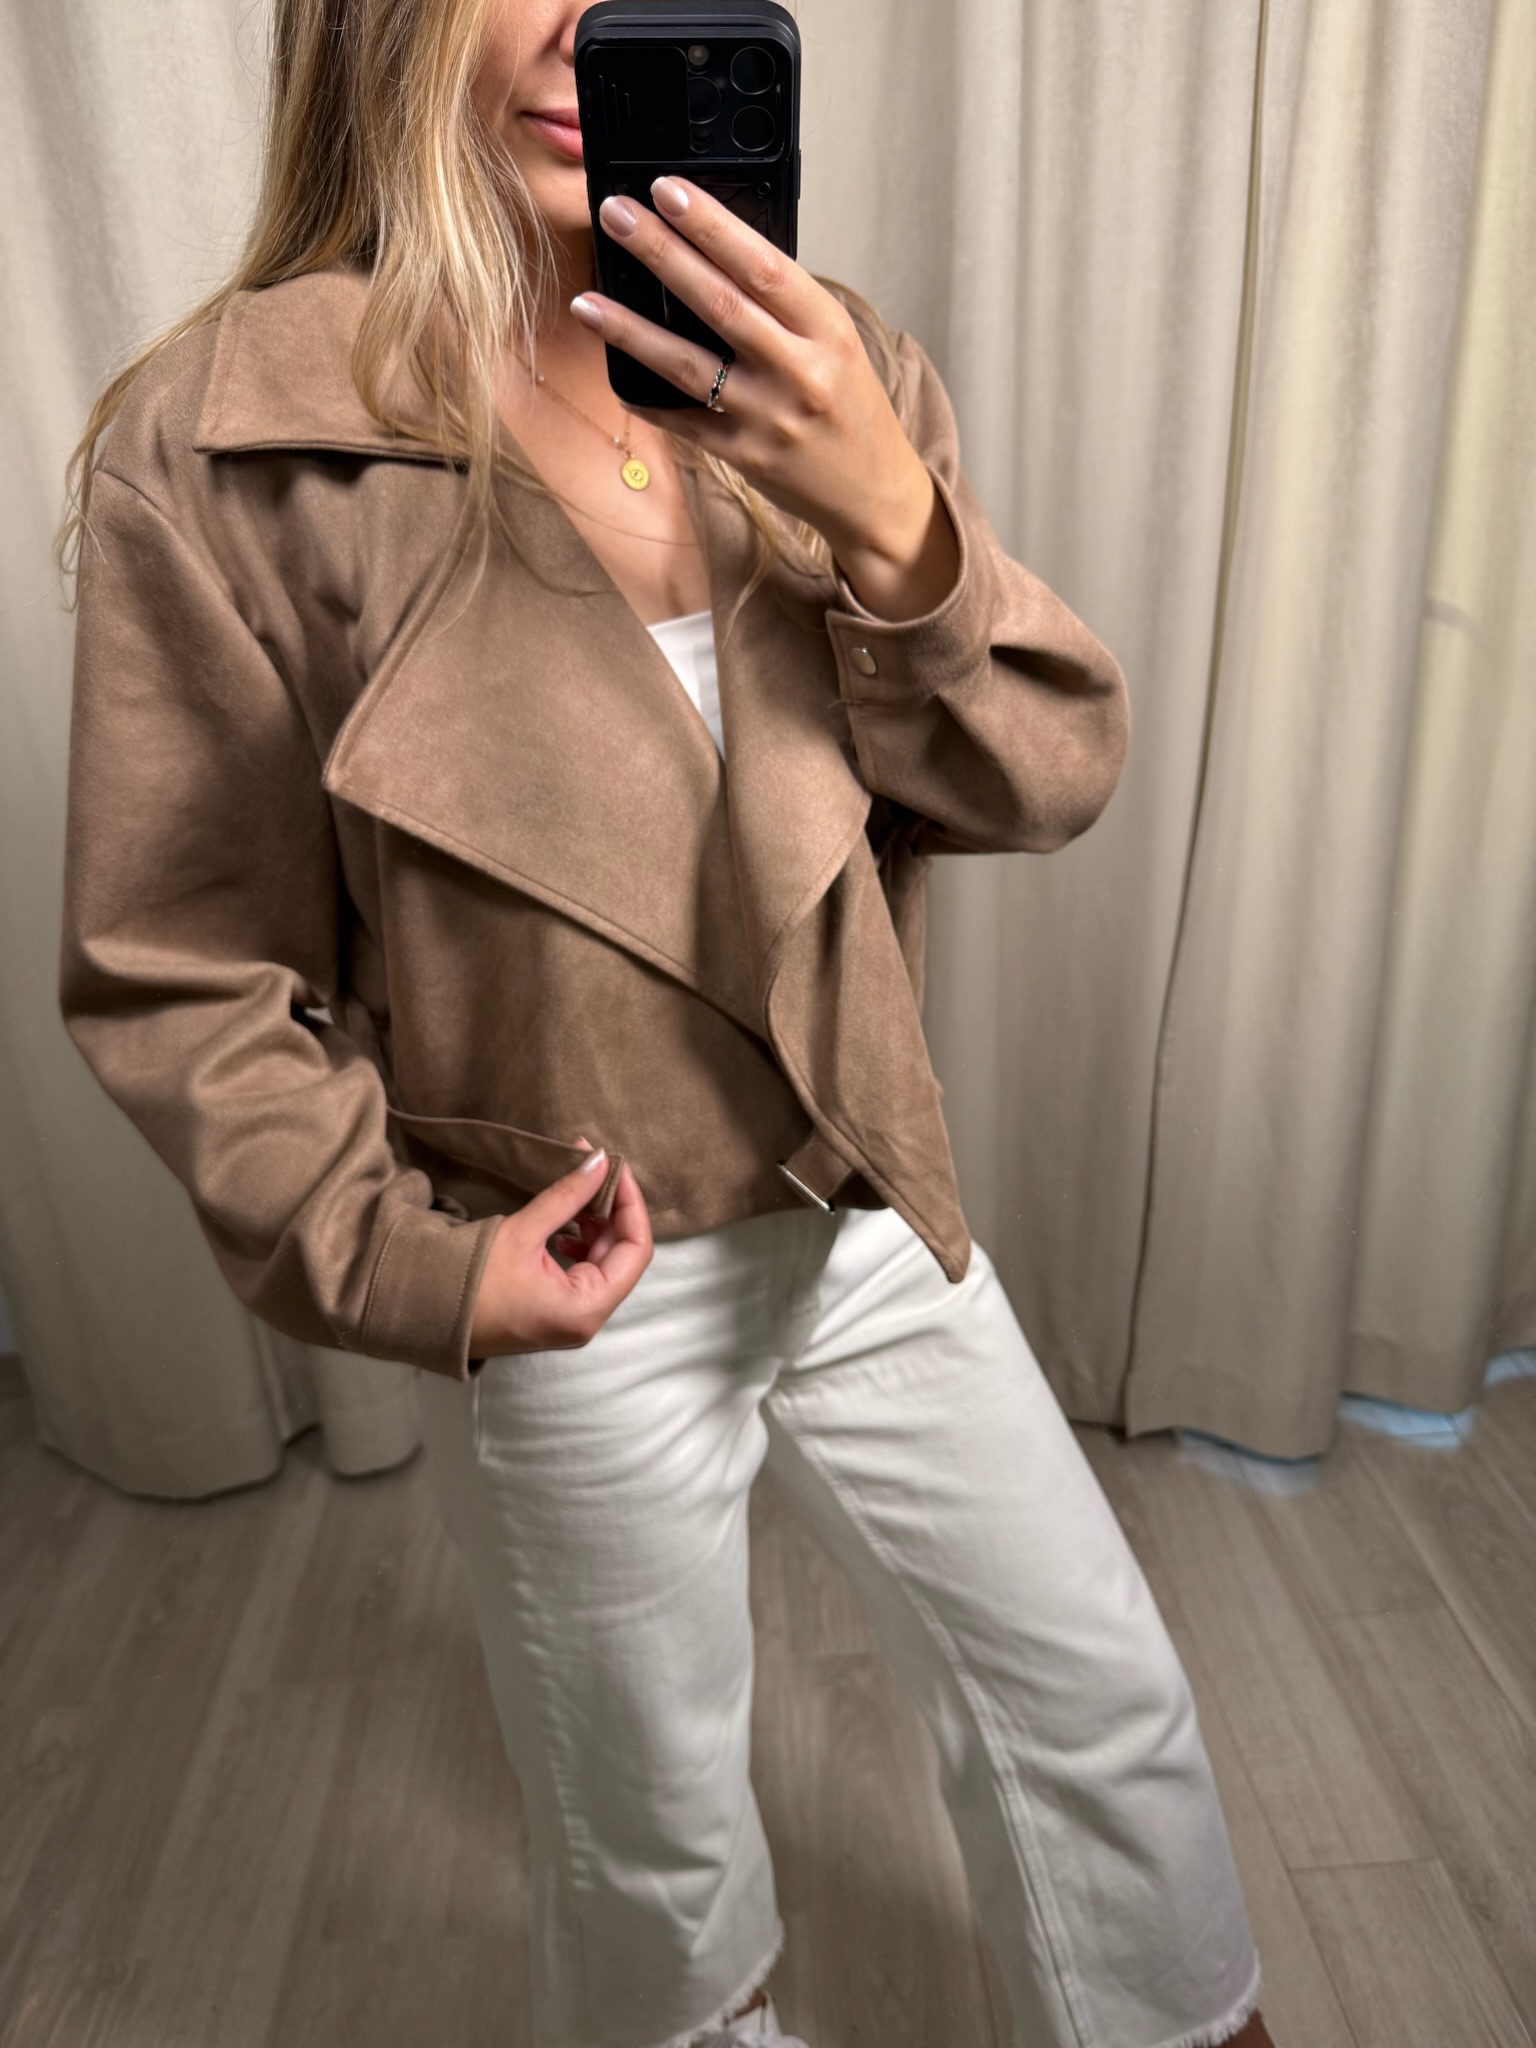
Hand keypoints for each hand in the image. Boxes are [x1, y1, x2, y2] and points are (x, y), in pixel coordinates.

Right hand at [467, 1140, 652, 1357]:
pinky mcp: (556, 1312)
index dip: (631, 1203)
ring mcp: (572, 1318)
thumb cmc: (471, 1281)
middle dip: (611, 1209)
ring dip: (595, 1224)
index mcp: (587, 1308)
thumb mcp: (522, 1233)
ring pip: (604, 1262)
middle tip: (590, 1169)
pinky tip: (565, 1224)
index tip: (614, 1167)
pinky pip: (583, 1273)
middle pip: (622, 1255)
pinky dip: (580, 1243)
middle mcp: (587, 1319)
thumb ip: (567, 1196)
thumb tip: (599, 1160)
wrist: (424, 1316)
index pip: (636, 1249)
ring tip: (576, 1192)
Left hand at [572, 176, 959, 621]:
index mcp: (827, 331)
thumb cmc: (851, 406)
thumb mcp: (836, 343)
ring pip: (687, 366)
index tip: (667, 190)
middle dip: (661, 253)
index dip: (712, 225)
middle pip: (718, 303)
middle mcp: (799, 372)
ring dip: (630, 329)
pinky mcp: (744, 457)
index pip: (763, 266)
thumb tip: (710, 255)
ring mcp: (768, 419)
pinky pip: (682, 420)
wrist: (873, 491)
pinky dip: (645, 394)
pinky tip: (612, 369)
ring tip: (586, 300)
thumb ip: (783, 307)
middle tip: (615, 214)